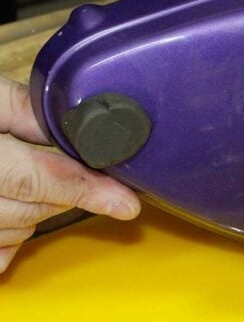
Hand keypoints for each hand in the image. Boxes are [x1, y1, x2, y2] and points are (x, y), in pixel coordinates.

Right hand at [0, 76, 140, 272]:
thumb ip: (27, 111)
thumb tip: (78, 125)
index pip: (43, 180)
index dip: (90, 191)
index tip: (126, 204)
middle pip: (37, 208)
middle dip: (65, 190)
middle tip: (59, 165)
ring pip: (18, 232)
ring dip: (35, 211)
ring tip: (18, 177)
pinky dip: (8, 238)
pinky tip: (6, 212)